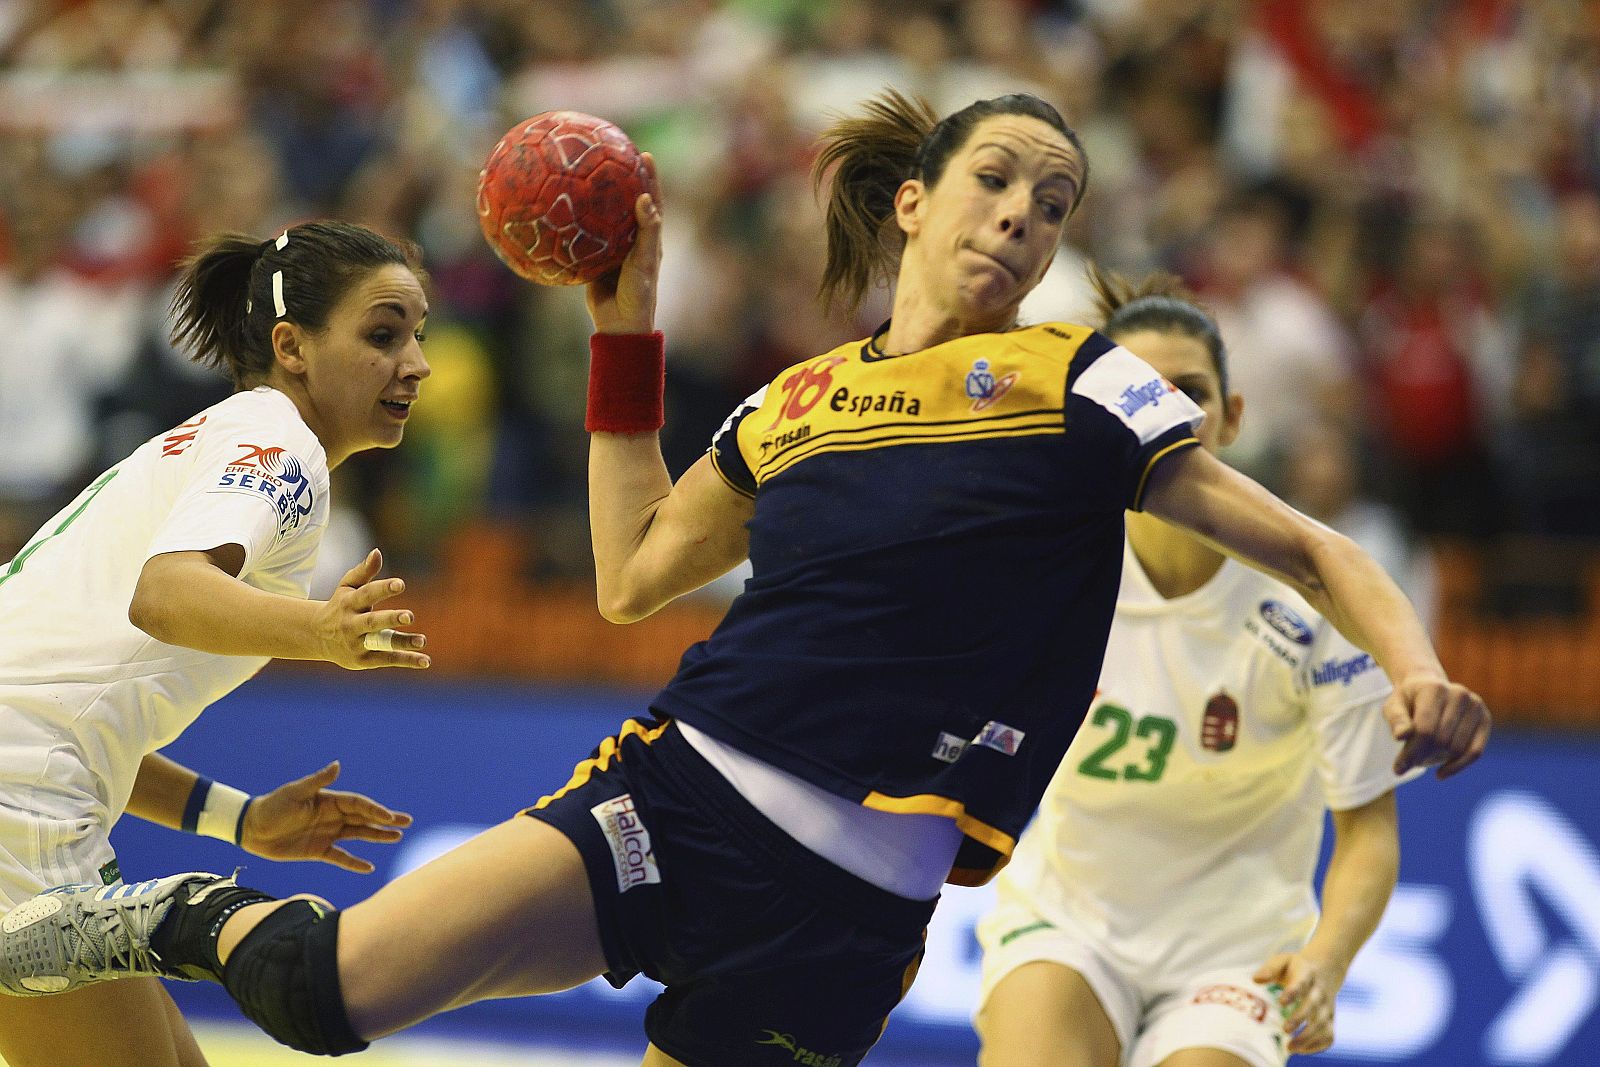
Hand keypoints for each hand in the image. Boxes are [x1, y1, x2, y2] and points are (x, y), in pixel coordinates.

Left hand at [240, 762, 412, 873]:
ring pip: (358, 835)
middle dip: (385, 820)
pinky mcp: (318, 851)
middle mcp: (332, 816)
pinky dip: (354, 862)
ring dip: (377, 836)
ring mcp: (327, 834)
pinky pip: (341, 857)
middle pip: (364, 819)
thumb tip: (338, 765)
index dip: (374, 810)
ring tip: (396, 837)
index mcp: (329, 801)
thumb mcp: (294, 792)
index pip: (358, 805)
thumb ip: (318, 780)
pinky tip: (369, 867)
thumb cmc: (272, 806)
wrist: (250, 828)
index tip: (388, 817)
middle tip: (407, 822)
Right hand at [315, 548, 428, 669]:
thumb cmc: (340, 605)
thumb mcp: (347, 587)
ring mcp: (356, 643)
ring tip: (422, 640)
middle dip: (390, 619)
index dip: (383, 589)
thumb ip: (364, 571)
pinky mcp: (363, 660)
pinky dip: (407, 660)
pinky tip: (425, 660)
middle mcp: (351, 624)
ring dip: (402, 642)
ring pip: (381, 643)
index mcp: (349, 603)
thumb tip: (377, 552)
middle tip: (410, 616)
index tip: (401, 584)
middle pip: (372, 622)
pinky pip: (387, 659)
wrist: (317, 636)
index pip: (367, 594)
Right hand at [586, 151, 662, 334]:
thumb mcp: (643, 262)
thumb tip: (644, 199)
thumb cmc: (638, 295)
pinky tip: (553, 212)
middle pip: (623, 202)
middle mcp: (630, 240)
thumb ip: (646, 232)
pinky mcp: (592, 260)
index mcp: (648, 238)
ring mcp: (610, 250)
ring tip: (576, 175)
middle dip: (616, 179)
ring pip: (598, 218)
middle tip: (605, 155)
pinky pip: (579, 238)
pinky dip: (569, 226)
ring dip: (590, 199)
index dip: (648, 177)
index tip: (642, 154)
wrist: (618, 326)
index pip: (650, 200)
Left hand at [1254, 952, 1342, 1054]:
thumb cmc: (1296, 967)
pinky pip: (1329, 1036)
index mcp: (1307, 975)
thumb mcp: (1283, 961)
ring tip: (1289, 1048)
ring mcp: (1327, 1008)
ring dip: (1308, 1037)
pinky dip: (1318, 1045)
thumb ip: (1270, 969)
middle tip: (1285, 1030)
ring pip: (1323, 1024)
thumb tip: (1255, 979)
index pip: (1301, 983)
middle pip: (1313, 1006)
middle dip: (1300, 1019)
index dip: (1292, 993)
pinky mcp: (1330, 1020)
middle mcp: (1320, 992)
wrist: (1326, 968)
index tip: (1281, 1002)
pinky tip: (1300, 1050)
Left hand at [1382, 673, 1490, 778]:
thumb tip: (1401, 736)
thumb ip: (1396, 721)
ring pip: (1457, 748)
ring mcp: (1475, 706)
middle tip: (1409, 763)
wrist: (1428, 686)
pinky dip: (1458, 766)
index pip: (1425, 730)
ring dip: (1438, 760)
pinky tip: (1441, 774)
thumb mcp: (1393, 706)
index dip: (1411, 753)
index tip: (1398, 769)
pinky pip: (1476, 752)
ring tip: (1422, 759)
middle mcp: (1459, 694)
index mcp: (1435, 689)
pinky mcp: (1485, 719)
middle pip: (1441, 740)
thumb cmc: (1408, 701)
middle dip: (1422, 757)